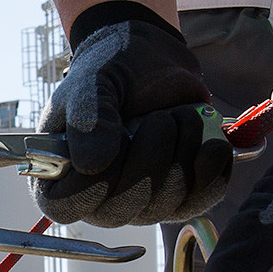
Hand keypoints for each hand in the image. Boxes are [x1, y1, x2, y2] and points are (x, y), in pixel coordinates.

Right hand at [33, 18, 232, 226]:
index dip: (90, 185)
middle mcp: (99, 197)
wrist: (153, 61)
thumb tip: (91, 165)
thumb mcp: (92, 82)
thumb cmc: (111, 69)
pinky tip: (208, 141)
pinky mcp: (181, 196)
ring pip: (163, 206)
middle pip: (121, 211)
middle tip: (160, 118)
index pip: (66, 206)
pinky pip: (200, 200)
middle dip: (148, 161)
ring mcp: (142, 203)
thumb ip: (88, 118)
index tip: (117, 141)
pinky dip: (210, 169)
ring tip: (179, 116)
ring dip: (179, 154)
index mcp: (62, 174)